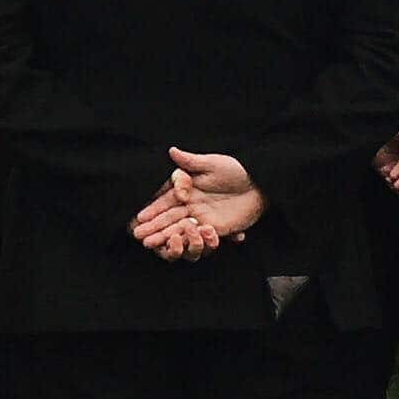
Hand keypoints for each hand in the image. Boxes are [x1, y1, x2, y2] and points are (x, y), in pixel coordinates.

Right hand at [132, 147, 265, 261]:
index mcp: (189, 190)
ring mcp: (204, 218)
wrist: (260, 184)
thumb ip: (191, 161)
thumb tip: (171, 151)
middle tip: (137, 236)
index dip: (152, 210)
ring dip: (166, 237)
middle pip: (170, 218)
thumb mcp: (213, 163)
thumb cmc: (236, 170)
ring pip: (181, 230)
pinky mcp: (217, 229)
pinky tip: (176, 247)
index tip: (138, 218)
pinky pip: (200, 238)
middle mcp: (193, 206)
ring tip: (150, 245)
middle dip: (153, 227)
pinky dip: (188, 242)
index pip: (166, 202)